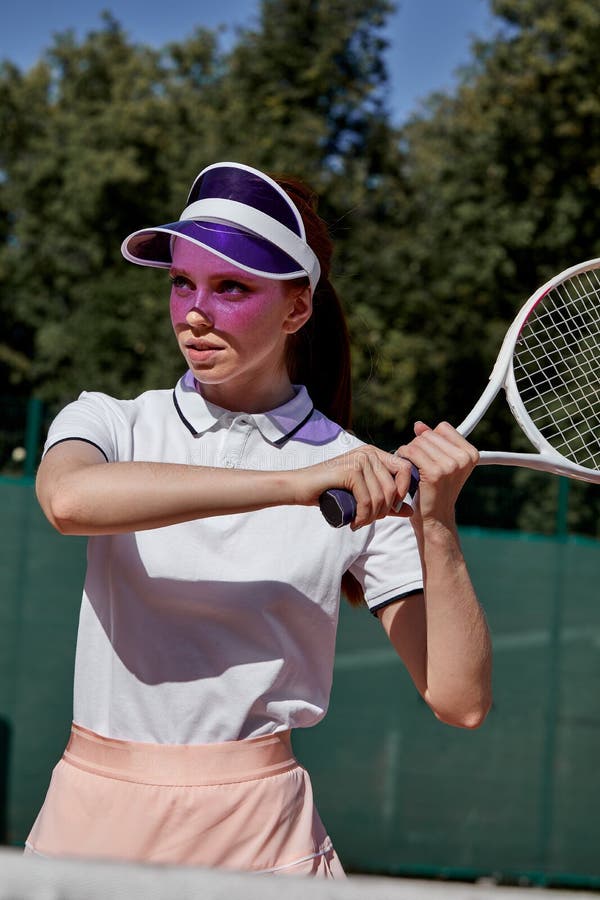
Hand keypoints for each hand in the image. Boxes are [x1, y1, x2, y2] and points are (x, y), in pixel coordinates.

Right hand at [295, 445, 416, 529]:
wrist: (300, 486)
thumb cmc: (330, 491)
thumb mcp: (363, 495)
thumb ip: (387, 502)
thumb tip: (411, 512)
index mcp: (374, 454)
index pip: (405, 469)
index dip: (404, 492)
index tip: (392, 509)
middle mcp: (369, 453)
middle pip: (393, 487)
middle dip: (385, 511)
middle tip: (369, 520)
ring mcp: (359, 459)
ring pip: (380, 496)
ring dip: (372, 517)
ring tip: (360, 523)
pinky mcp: (349, 470)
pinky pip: (367, 500)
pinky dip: (363, 516)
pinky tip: (355, 522)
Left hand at [396, 422, 478, 526]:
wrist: (436, 518)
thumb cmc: (437, 490)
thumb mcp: (440, 462)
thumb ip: (432, 441)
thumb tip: (418, 425)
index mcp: (470, 454)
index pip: (442, 428)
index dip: (431, 440)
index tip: (429, 456)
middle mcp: (463, 458)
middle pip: (428, 435)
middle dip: (418, 447)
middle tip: (418, 465)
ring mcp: (450, 466)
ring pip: (418, 442)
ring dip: (409, 453)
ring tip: (413, 468)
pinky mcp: (434, 473)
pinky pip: (411, 451)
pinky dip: (403, 457)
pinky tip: (406, 469)